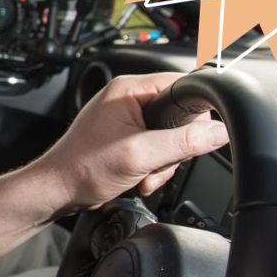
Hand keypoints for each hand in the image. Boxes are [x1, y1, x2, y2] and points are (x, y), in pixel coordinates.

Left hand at [34, 72, 228, 213]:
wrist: (58, 191)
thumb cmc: (82, 168)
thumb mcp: (140, 155)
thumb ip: (182, 142)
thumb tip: (218, 133)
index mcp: (128, 90)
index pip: (181, 85)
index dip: (196, 111)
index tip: (199, 134)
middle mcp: (127, 100)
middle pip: (179, 116)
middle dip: (175, 147)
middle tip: (159, 162)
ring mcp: (127, 121)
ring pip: (171, 138)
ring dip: (164, 163)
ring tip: (145, 174)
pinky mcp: (127, 139)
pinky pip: (157, 150)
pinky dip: (154, 168)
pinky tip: (140, 178)